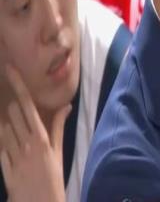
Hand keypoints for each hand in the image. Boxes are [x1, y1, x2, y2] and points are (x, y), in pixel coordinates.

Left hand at [0, 64, 70, 201]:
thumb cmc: (54, 178)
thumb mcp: (59, 152)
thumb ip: (59, 127)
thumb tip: (65, 105)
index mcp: (40, 136)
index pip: (26, 104)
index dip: (17, 85)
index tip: (9, 70)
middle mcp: (24, 142)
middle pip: (13, 113)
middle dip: (14, 104)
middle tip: (21, 104)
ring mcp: (11, 155)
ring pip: (4, 128)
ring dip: (9, 123)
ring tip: (18, 125)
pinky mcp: (3, 166)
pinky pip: (1, 147)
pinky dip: (5, 142)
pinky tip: (12, 143)